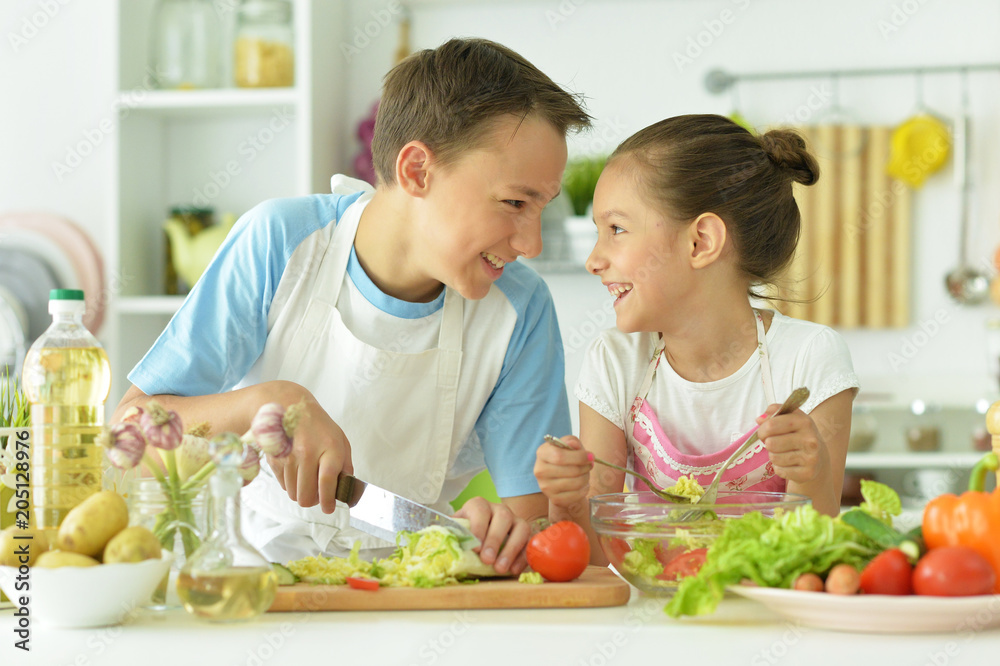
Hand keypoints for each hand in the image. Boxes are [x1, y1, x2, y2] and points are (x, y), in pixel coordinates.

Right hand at [267, 391, 352, 513]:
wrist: (291, 406)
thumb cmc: (319, 426)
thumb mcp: (340, 441)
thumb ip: (345, 466)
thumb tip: (345, 490)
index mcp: (329, 448)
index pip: (326, 481)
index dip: (327, 500)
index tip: (328, 508)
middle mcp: (308, 452)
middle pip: (306, 495)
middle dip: (313, 500)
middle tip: (318, 494)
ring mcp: (289, 456)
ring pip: (293, 493)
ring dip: (301, 491)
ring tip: (307, 477)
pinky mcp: (275, 458)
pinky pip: (283, 486)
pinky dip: (291, 484)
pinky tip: (296, 470)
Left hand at [454, 497, 529, 575]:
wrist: (481, 541)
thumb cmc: (467, 537)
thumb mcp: (457, 533)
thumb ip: (451, 536)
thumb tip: (439, 541)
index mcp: (479, 506)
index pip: (480, 510)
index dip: (478, 527)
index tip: (475, 547)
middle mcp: (499, 510)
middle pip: (503, 517)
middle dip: (495, 540)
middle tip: (487, 559)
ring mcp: (515, 521)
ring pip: (521, 528)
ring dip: (511, 549)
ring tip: (500, 568)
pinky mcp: (526, 535)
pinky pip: (529, 543)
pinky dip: (522, 558)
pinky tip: (513, 570)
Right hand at [533, 435, 592, 510]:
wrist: (559, 477)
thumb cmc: (566, 458)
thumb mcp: (568, 445)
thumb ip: (571, 441)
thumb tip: (574, 444)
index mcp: (542, 453)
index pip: (560, 456)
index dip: (579, 457)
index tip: (591, 456)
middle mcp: (540, 471)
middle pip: (571, 471)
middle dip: (585, 467)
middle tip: (590, 465)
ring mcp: (545, 487)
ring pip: (575, 483)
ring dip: (586, 478)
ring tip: (586, 474)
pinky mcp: (554, 499)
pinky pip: (575, 496)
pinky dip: (584, 489)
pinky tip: (583, 484)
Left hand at [756, 405, 827, 484]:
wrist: (819, 457)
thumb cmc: (798, 434)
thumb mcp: (790, 417)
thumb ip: (774, 411)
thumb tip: (760, 419)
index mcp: (805, 422)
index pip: (771, 425)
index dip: (762, 429)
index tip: (765, 432)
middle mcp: (810, 440)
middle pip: (770, 443)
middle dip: (767, 443)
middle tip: (774, 443)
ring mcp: (810, 458)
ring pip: (774, 458)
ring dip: (774, 456)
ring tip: (783, 453)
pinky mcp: (807, 473)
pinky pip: (779, 470)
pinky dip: (779, 468)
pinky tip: (789, 464)